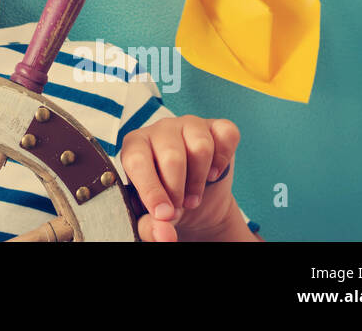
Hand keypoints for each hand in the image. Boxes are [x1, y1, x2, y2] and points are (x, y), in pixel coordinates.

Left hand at [119, 115, 241, 241]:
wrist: (195, 201)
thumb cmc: (166, 202)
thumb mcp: (154, 217)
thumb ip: (152, 227)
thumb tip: (163, 236)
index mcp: (134, 146)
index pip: (137, 161)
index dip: (151, 190)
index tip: (164, 214)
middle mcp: (160, 130)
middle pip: (172, 156)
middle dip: (178, 189)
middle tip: (180, 205)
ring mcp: (188, 124)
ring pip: (201, 146)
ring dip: (200, 178)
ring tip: (194, 193)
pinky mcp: (215, 127)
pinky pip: (226, 134)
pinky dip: (224, 158)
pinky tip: (214, 172)